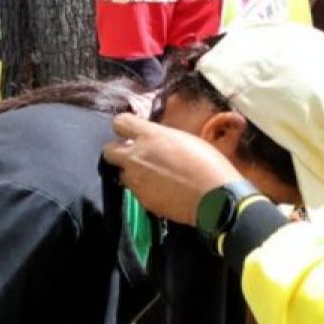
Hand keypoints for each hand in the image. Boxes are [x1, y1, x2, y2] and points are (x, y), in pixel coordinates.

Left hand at [103, 114, 241, 224]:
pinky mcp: (142, 201)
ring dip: (132, 173)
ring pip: (121, 174)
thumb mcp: (187, 140)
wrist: (215, 199)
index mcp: (150, 136)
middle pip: (108, 150)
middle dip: (117, 151)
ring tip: (152, 176)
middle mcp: (136, 156)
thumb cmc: (209, 165)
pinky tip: (163, 191)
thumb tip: (155, 142)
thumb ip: (163, 139)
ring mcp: (137, 180)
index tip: (131, 131)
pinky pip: (136, 191)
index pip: (119, 122)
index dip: (124, 126)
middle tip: (133, 155)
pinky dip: (145, 190)